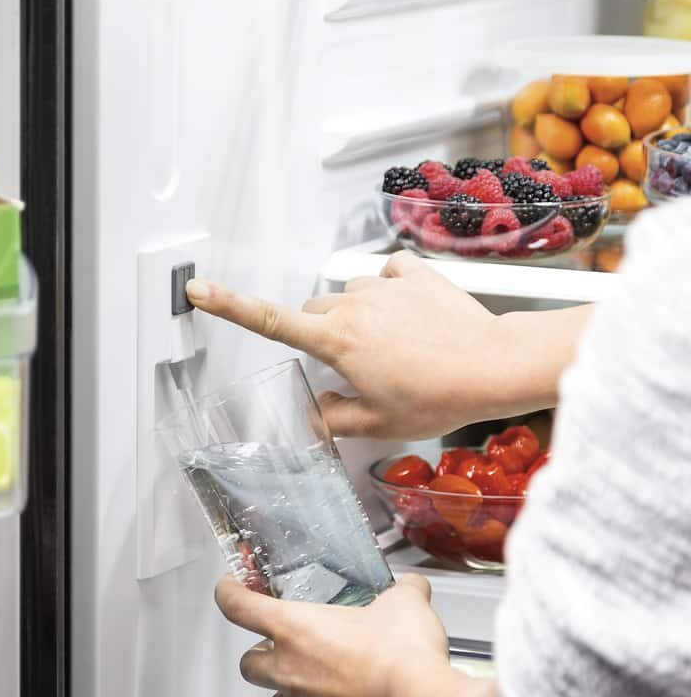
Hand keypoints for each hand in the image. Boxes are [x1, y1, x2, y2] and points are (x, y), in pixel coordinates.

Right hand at [187, 252, 588, 440]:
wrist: (495, 364)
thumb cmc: (440, 396)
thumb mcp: (379, 423)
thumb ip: (335, 417)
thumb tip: (315, 412)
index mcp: (337, 341)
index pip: (271, 322)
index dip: (230, 306)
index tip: (200, 289)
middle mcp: (354, 306)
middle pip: (315, 312)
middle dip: (322, 335)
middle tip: (356, 366)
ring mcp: (384, 285)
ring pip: (349, 296)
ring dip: (358, 316)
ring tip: (394, 346)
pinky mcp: (413, 273)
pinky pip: (386, 275)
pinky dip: (390, 292)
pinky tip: (410, 315)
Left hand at [215, 573, 448, 696]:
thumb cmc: (402, 655)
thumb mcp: (404, 603)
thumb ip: (402, 591)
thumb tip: (411, 587)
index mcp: (295, 629)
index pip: (238, 606)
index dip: (228, 592)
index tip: (230, 588)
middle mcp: (290, 670)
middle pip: (247, 664)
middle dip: (259, 655)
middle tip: (281, 646)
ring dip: (285, 693)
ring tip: (310, 682)